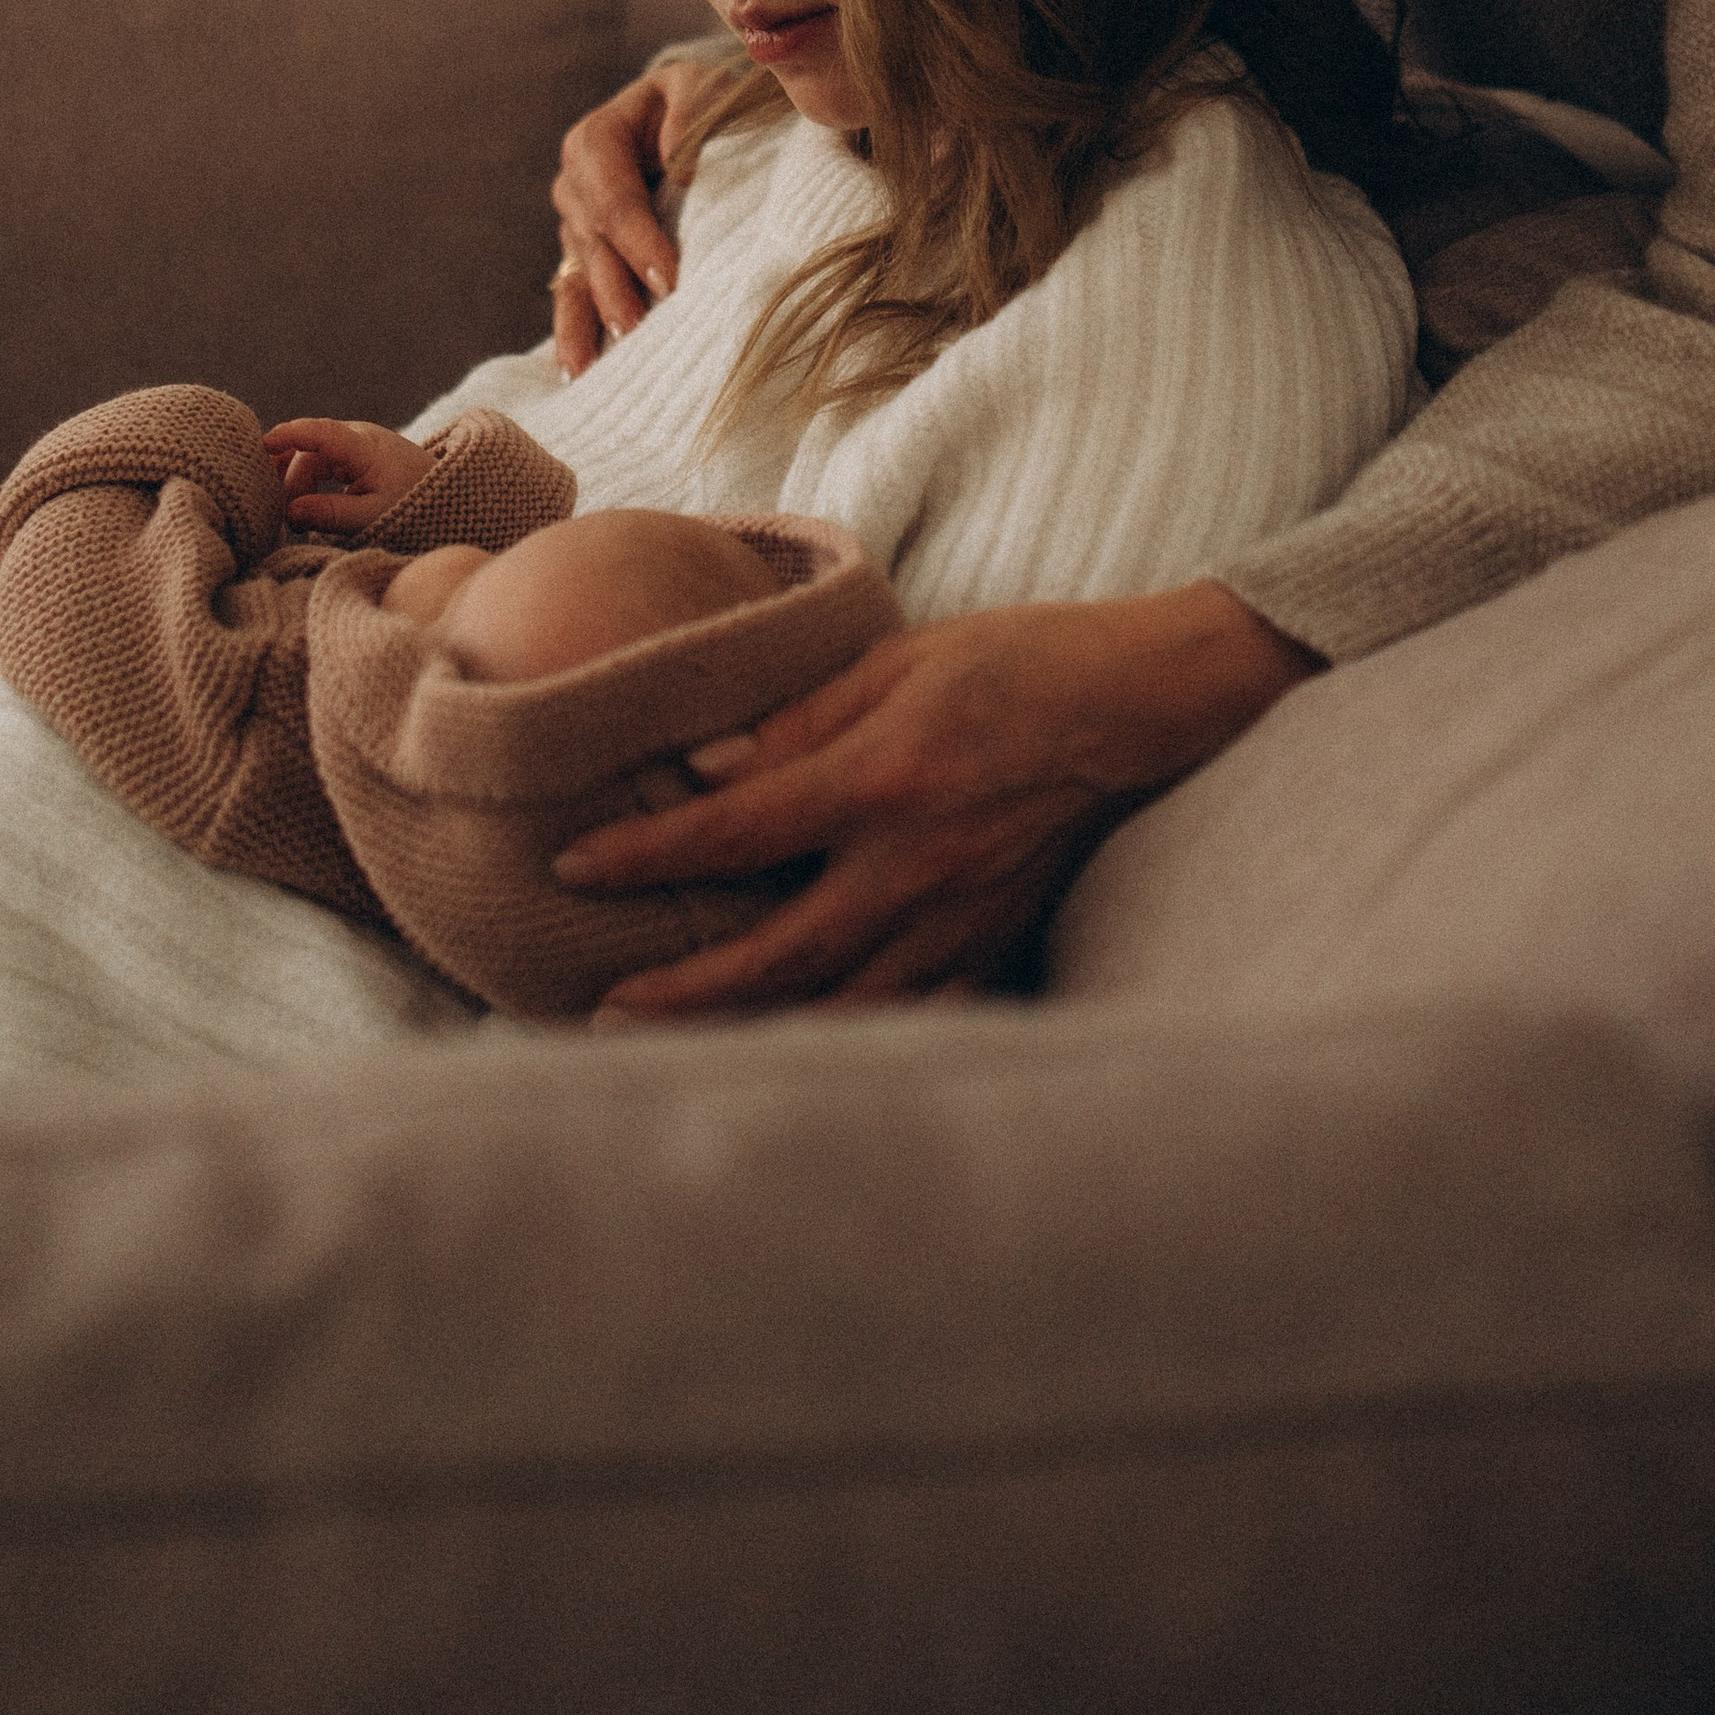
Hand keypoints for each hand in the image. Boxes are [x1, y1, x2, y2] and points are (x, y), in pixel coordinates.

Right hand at [263, 418, 429, 533]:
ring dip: (299, 485)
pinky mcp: (356, 456)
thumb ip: (332, 514)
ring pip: (312, 458)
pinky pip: (322, 463)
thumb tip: (290, 512)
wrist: (449, 495)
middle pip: (309, 452)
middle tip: (289, 522)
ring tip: (294, 520)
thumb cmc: (416, 504)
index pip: (320, 432)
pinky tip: (304, 508)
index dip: (289, 435)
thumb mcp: (374, 515)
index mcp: (365, 446)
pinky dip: (310, 483)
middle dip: (292, 483)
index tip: (261, 445)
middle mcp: (358, 438)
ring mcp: (356, 445)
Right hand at [548, 58, 724, 375]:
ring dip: (589, 318)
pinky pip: (571, 295)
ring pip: (578, 273)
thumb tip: (679, 163)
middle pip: (591, 239)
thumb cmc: (701, 102)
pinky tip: (574, 371)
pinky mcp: (584, 256)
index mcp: (596, 139)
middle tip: (638, 329)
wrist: (693, 118)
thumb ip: (691, 107)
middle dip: (614, 286)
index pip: (612, 193)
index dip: (636, 236)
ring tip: (595, 367)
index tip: (668, 276)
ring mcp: (574, 224)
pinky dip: (572, 332)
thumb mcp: (700, 85)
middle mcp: (575, 183)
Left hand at [551, 583, 1318, 1016]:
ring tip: (676, 1047)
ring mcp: (958, 920)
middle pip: (775, 955)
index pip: (734, 832)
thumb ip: (796, 720)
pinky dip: (853, 1044)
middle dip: (683, 992)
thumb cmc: (1016, 662)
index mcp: (880, 781)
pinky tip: (805, 1055)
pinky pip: (914, 1021)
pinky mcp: (994, 945)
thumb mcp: (897, 659)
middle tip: (602, 1013)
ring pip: (838, 1008)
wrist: (1142, 706)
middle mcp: (913, 867)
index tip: (572, 866)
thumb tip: (698, 768)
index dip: (645, 855)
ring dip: (750, 1033)